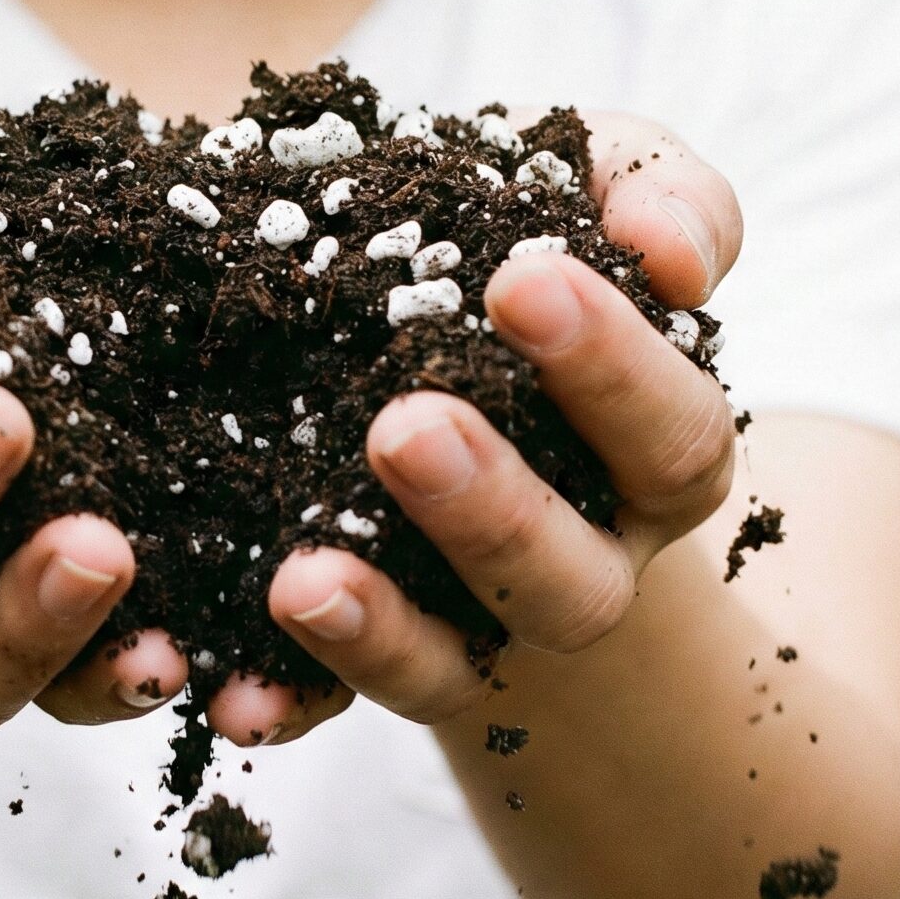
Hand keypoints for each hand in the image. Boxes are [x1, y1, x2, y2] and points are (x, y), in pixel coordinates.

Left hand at [224, 112, 743, 741]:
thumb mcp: (586, 192)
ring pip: (450, 666)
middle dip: (490, 512)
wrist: (421, 333)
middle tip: (402, 428)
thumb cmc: (520, 254)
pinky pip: (327, 706)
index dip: (612, 368)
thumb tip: (671, 258)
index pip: (670, 431)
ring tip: (303, 576)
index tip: (520, 280)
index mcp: (658, 460)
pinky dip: (281, 705)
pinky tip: (228, 695)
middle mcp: (581, 564)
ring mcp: (472, 628)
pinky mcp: (366, 658)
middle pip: (569, 578)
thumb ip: (657, 193)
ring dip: (381, 630)